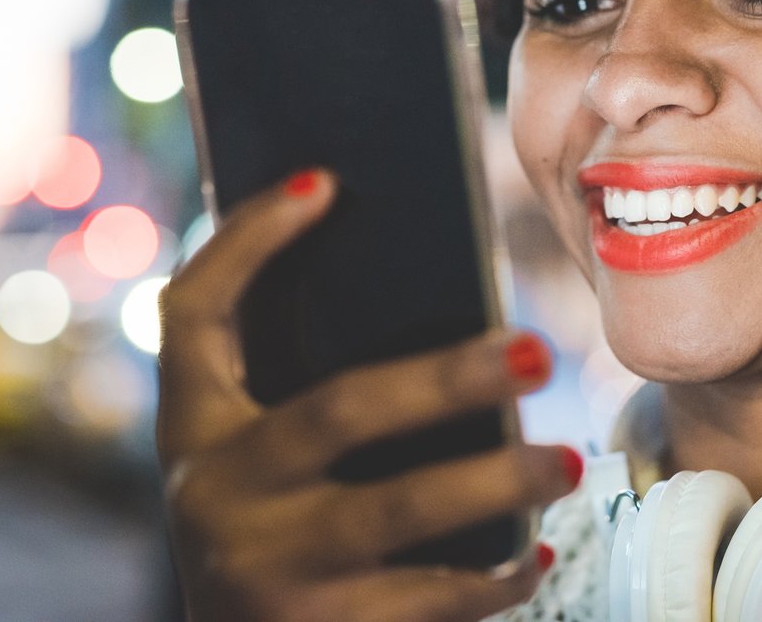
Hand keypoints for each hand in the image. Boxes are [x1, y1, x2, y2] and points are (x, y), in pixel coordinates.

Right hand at [156, 169, 576, 621]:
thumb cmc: (262, 530)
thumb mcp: (244, 458)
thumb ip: (288, 381)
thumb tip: (389, 262)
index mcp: (197, 432)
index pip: (195, 313)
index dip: (247, 240)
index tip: (326, 182)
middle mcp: (216, 497)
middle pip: (342, 409)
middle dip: (448, 376)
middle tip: (539, 352)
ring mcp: (267, 574)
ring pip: (400, 511)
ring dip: (497, 480)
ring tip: (566, 462)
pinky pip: (427, 605)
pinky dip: (492, 580)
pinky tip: (534, 554)